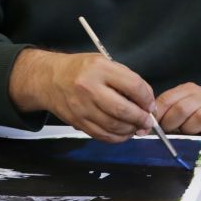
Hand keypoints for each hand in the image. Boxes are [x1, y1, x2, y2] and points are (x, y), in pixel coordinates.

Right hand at [9, 49, 154, 142]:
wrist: (49, 79)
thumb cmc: (80, 69)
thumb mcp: (104, 63)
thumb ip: (126, 79)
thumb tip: (147, 102)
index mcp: (100, 69)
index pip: (133, 86)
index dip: (147, 98)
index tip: (151, 105)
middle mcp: (90, 88)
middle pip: (123, 109)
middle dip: (141, 118)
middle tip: (148, 121)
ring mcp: (82, 107)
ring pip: (114, 126)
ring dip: (131, 130)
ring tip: (137, 127)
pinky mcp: (78, 122)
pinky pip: (102, 135)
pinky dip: (117, 138)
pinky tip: (124, 133)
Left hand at [155, 83, 200, 135]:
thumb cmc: (195, 121)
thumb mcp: (177, 116)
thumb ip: (164, 116)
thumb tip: (146, 124)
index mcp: (187, 90)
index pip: (167, 100)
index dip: (159, 116)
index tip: (154, 127)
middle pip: (182, 109)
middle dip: (173, 124)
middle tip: (172, 132)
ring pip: (200, 117)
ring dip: (192, 129)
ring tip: (191, 133)